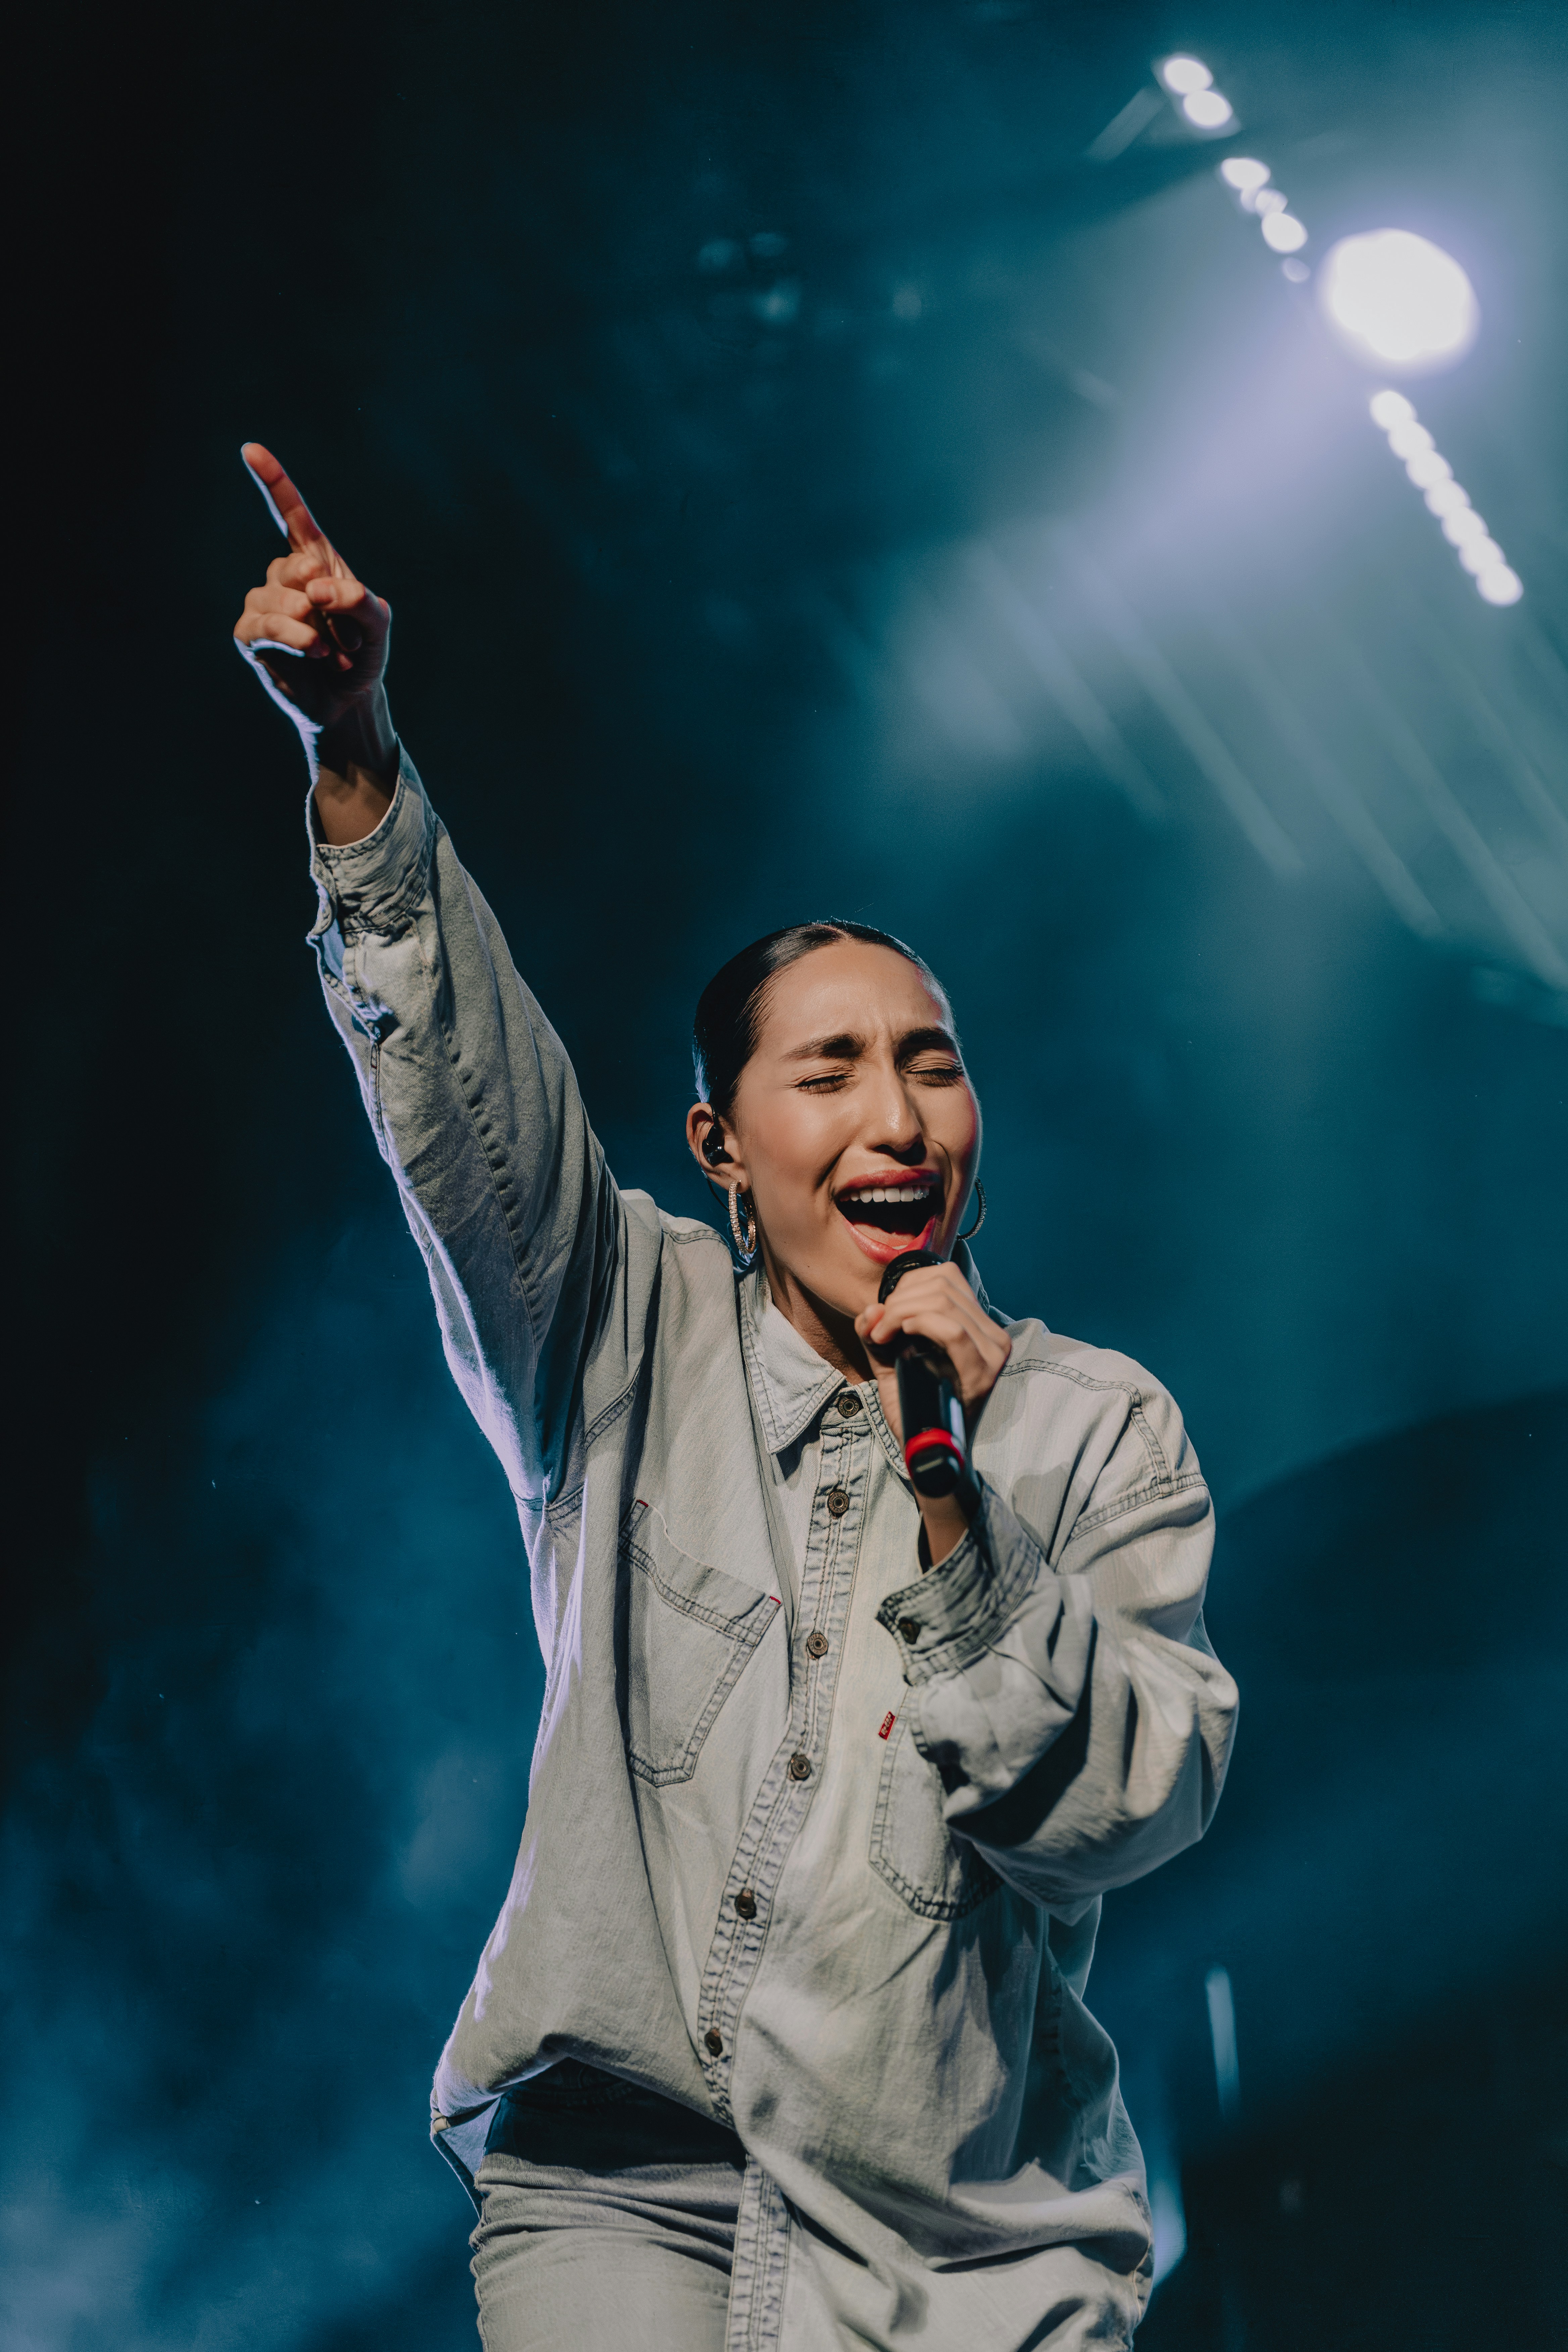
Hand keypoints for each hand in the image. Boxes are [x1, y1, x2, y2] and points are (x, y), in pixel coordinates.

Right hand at [233, 444, 395, 836]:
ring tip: (328, 648)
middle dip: (318, 592)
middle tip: (337, 624)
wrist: (349, 701)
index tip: (250, 449)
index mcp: (315, 562)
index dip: (272, 481)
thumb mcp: (378, 626)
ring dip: (307, 622)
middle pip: (290, 564)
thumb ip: (360, 600)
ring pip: (275, 597)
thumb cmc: (363, 656)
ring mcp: (264, 606)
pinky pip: (262, 625)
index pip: (292, 514)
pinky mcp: (251, 636)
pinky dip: (292, 637)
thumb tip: (318, 588)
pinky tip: (315, 652)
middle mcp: (284, 578)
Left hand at [854, 1259, 1011, 1443]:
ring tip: (884, 1336)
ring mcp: (992, 1353)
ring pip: (944, 1303)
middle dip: (899, 1300)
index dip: (907, 1286)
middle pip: (942, 1286)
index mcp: (976, 1326)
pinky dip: (920, 1323)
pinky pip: (952, 1330)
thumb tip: (870, 1309)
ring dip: (902, 1311)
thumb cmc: (914, 1405)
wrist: (930, 1452)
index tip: (885, 1314)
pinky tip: (900, 1335)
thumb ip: (877, 1332)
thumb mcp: (890, 1361)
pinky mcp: (982, 1372)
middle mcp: (992, 1335)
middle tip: (880, 1329)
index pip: (946, 1278)